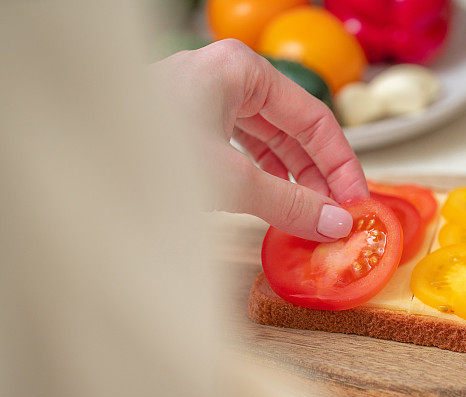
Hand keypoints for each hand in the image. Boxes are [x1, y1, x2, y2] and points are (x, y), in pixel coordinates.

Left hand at [151, 40, 367, 240]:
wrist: (75, 163)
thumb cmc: (143, 154)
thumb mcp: (231, 181)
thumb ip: (290, 203)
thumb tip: (334, 222)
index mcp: (240, 71)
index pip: (314, 119)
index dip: (341, 163)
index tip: (356, 200)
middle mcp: (224, 78)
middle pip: (292, 128)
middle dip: (317, 175)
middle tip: (336, 214)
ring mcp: (204, 99)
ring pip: (267, 140)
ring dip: (292, 178)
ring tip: (310, 214)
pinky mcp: (188, 124)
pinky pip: (241, 148)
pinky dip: (262, 176)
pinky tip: (274, 202)